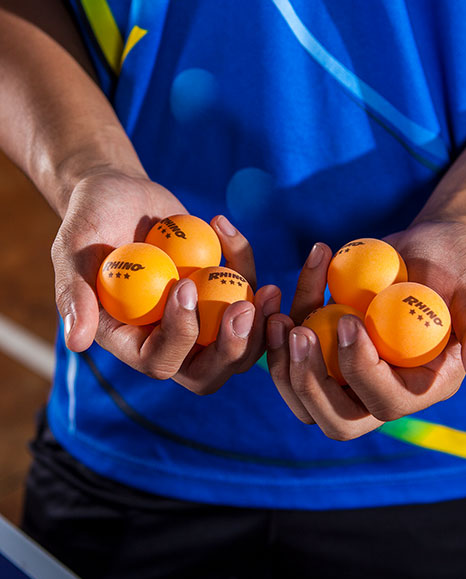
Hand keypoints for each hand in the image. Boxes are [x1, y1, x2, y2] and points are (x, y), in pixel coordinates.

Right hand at [52, 169, 279, 393]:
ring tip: (269, 289)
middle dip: (233, 349)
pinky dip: (247, 266)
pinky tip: (228, 230)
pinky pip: (247, 294)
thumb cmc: (91, 221)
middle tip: (245, 309)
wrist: (120, 195)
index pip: (160, 362)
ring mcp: (201, 320)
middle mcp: (169, 339)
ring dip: (259, 323)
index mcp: (131, 341)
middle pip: (210, 371)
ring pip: (241, 344)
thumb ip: (75, 294)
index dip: (179, 334)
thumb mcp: (73, 250)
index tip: (185, 286)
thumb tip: (76, 342)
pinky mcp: (221, 294)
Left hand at [266, 221, 465, 439]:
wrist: (431, 246)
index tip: (349, 321)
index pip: (386, 403)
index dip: (361, 370)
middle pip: (335, 419)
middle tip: (297, 334)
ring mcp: (349, 372)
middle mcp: (382, 388)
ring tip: (277, 316)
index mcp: (422, 387)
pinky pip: (291, 354)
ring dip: (280, 363)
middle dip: (309, 383)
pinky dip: (280, 328)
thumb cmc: (462, 266)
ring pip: (303, 396)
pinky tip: (282, 292)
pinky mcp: (327, 348)